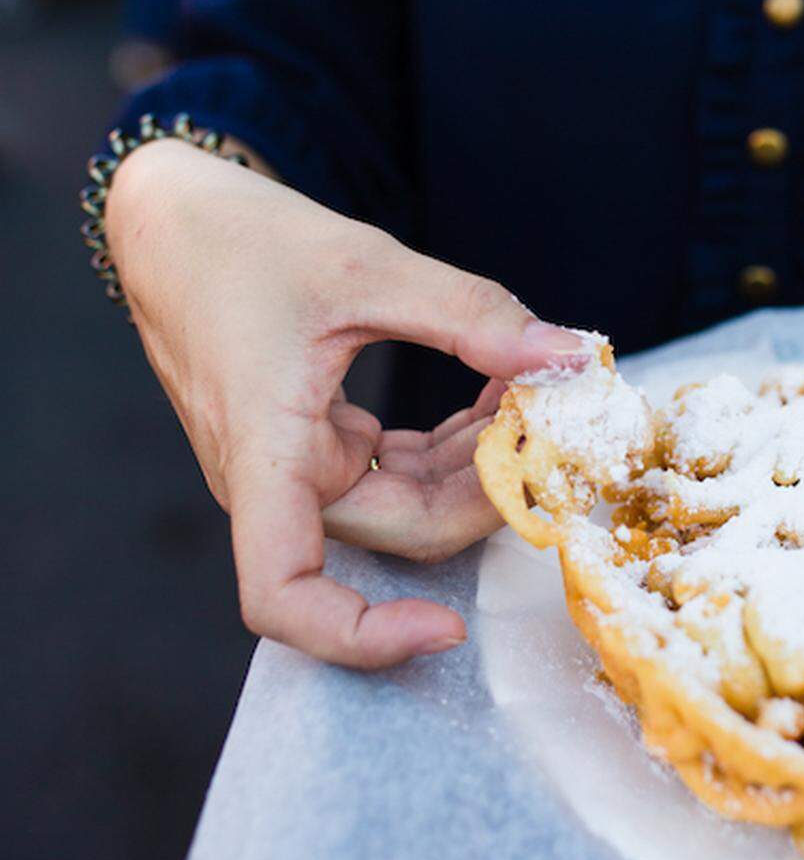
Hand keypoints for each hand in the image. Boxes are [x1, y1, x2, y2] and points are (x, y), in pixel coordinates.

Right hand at [106, 141, 587, 667]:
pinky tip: (502, 387)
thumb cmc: (242, 243)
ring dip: (483, 464)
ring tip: (536, 390)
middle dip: (488, 492)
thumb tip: (567, 358)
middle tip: (553, 423)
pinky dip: (459, 443)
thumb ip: (469, 315)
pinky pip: (405, 471)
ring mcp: (303, 470)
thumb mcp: (364, 266)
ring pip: (414, 504)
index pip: (284, 595)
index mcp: (262, 457)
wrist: (179, 224)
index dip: (362, 634)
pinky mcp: (323, 448)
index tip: (447, 625)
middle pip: (401, 534)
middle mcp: (280, 484)